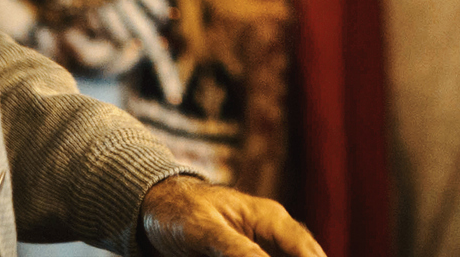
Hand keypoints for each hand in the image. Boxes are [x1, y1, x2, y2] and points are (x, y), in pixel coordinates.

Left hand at [139, 176, 325, 256]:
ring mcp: (261, 245)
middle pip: (303, 255)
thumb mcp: (205, 230)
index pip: (302, 246)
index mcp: (267, 217)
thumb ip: (236, 249)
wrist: (156, 207)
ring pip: (287, 256)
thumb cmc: (179, 210)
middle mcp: (271, 231)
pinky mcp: (246, 254)